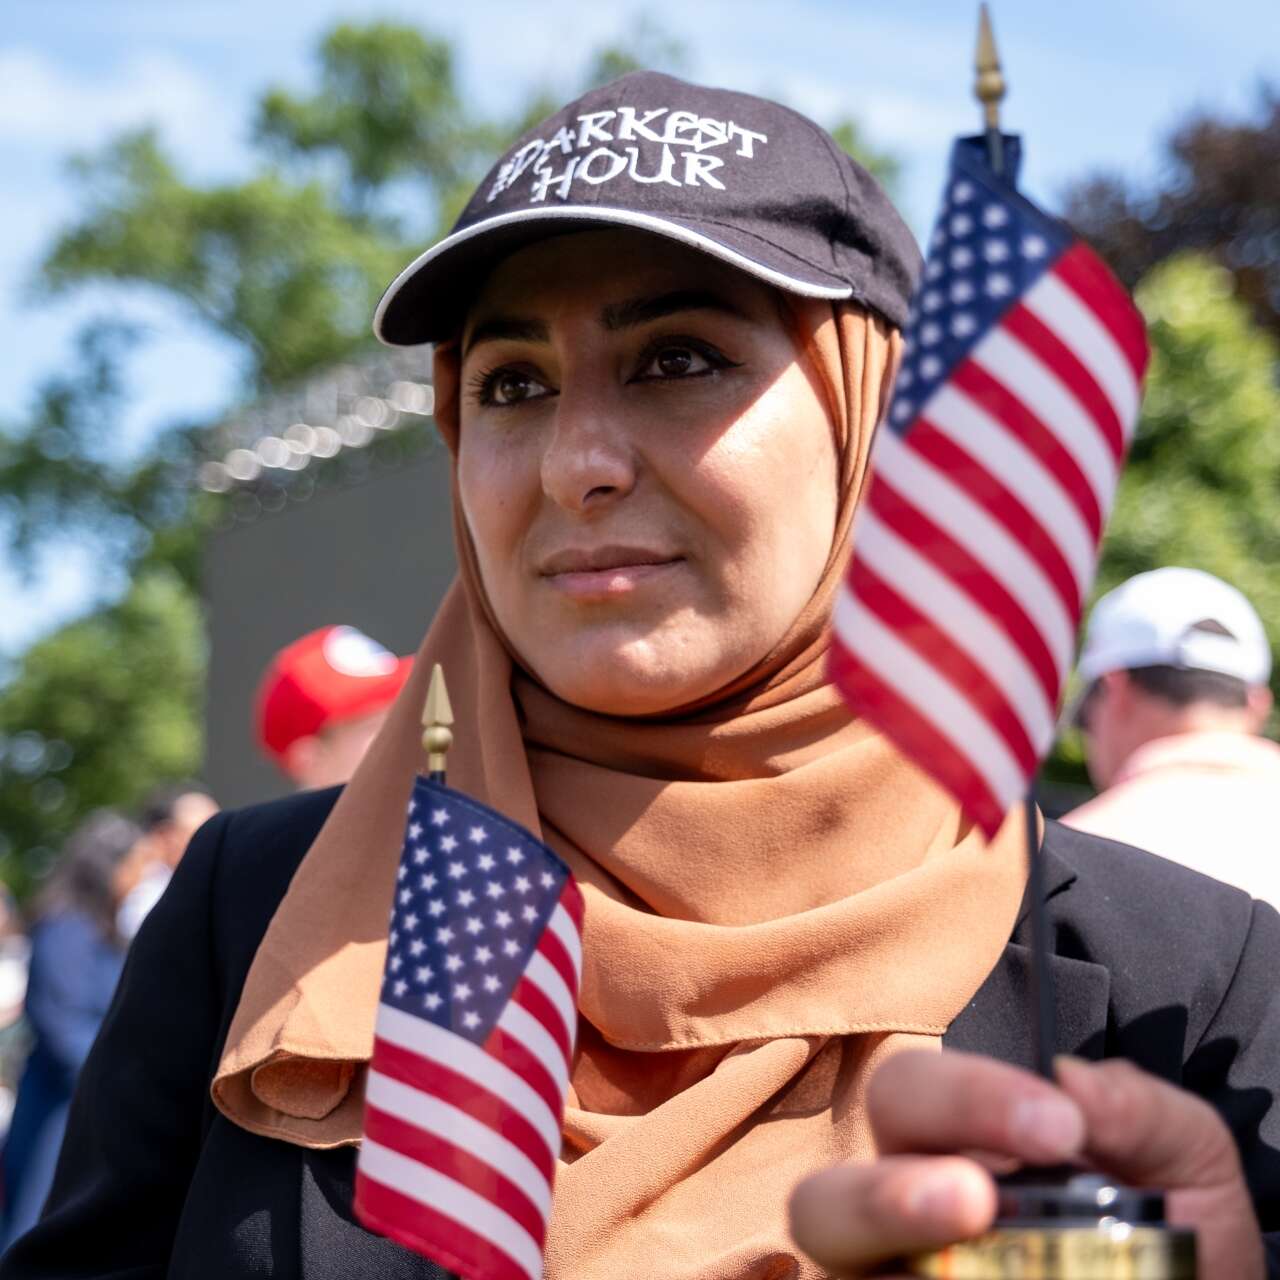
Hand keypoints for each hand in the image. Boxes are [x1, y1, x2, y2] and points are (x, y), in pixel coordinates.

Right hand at [788, 1049, 1262, 1278]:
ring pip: (825, 1252)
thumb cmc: (1174, 1242)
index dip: (967, 1097)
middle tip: (978, 1197)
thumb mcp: (1188, 1168)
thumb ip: (1145, 1113)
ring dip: (877, 1229)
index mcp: (954, 1151)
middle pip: (827, 1189)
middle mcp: (904, 1220)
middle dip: (891, 1184)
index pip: (910, 1095)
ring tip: (963, 1223)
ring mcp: (896, 1279)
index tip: (1059, 1124)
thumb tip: (1073, 1082)